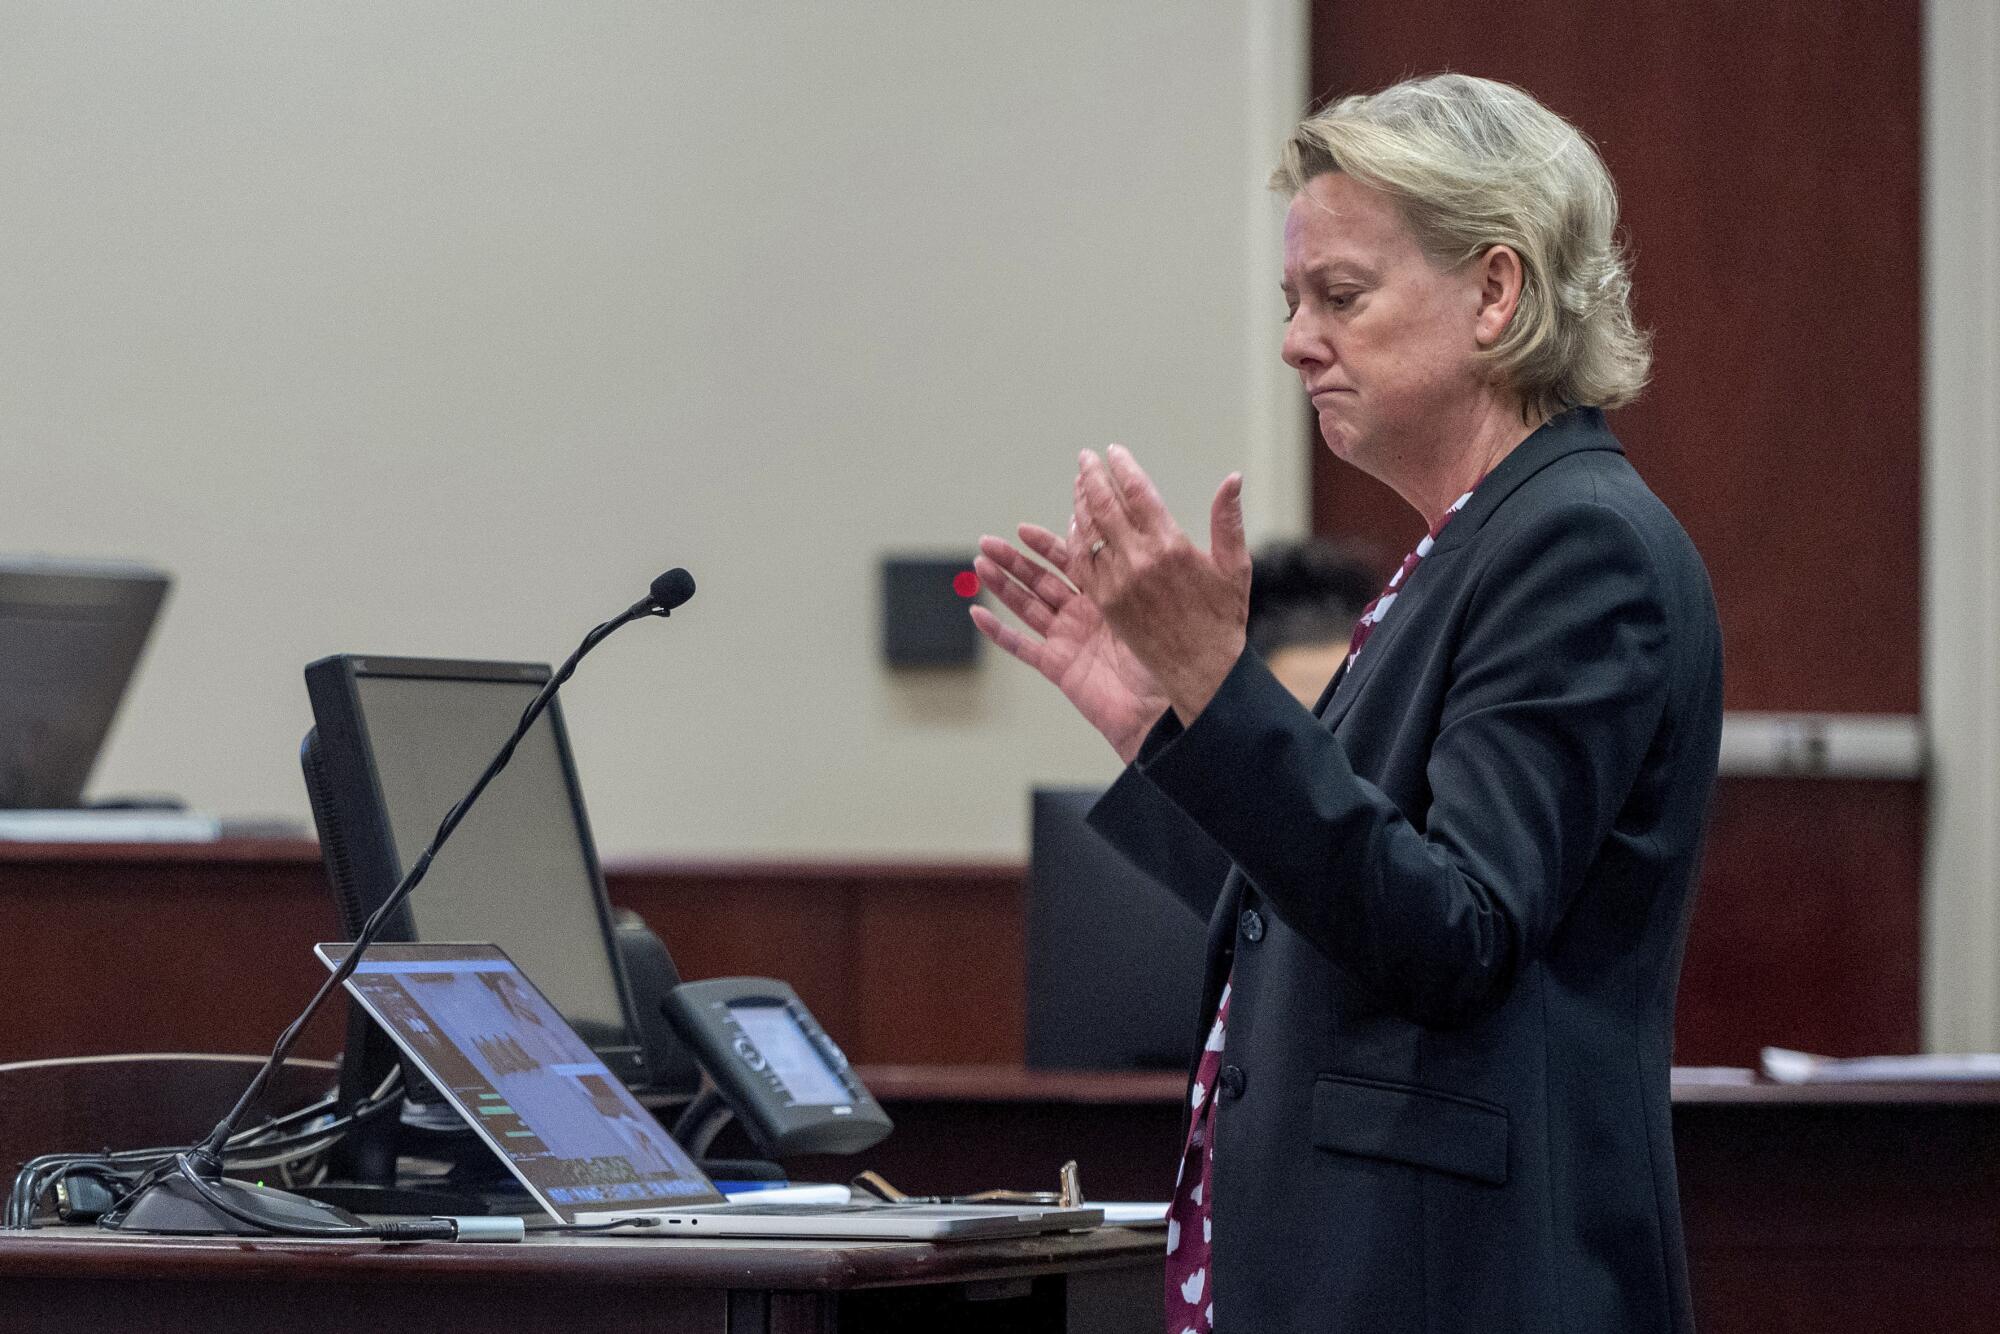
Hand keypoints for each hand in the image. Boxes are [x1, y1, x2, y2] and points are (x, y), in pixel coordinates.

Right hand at [971, 523, 1168, 762]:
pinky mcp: (1059, 667)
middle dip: (1014, 561)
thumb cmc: (1170, 660)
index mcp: (1109, 598)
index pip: (1072, 563)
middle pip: (1041, 582)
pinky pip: (1023, 647)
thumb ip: (1136, 573)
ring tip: (980, 566)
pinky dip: (999, 632)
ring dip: (1002, 586)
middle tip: (989, 543)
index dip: (1046, 546)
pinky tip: (979, 614)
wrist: (1163, 710)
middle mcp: (1085, 617)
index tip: (1024, 530)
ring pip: (1027, 607)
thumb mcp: (1156, 605)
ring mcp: (1069, 642)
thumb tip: (1130, 537)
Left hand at [1070, 445, 1250, 723]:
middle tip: (1086, 458)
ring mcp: (1117, 583)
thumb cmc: (1222, 618)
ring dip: (1080, 502)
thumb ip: (1228, 520)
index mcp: (1170, 546)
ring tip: (1080, 482)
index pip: (1138, 493)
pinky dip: (1074, 539)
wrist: (1201, 669)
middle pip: (1105, 506)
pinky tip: (1075, 524)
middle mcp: (1138, 561)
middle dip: (1092, 477)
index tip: (1113, 451)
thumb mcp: (1234, 566)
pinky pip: (1080, 563)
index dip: (1123, 468)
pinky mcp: (1104, 603)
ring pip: (1087, 531)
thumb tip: (1232, 477)